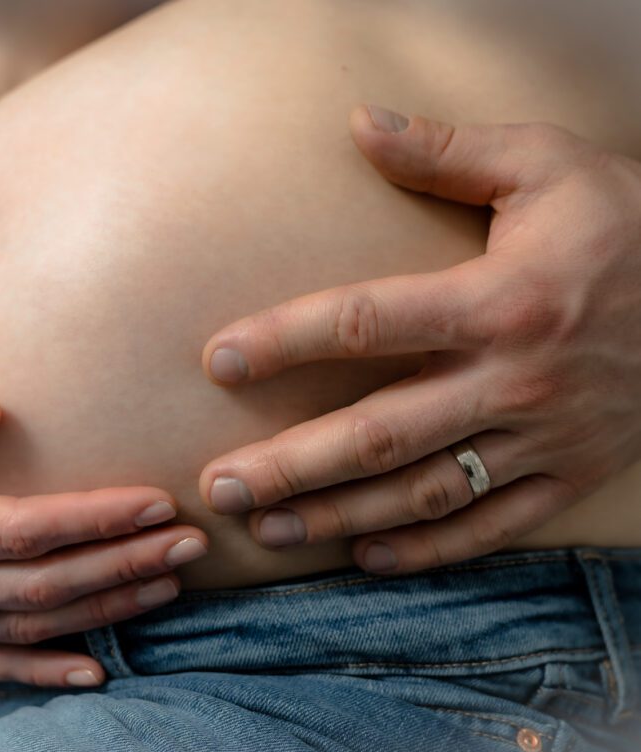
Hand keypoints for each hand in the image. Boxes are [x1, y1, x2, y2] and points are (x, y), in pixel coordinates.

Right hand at [0, 387, 207, 686]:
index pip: (19, 528)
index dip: (92, 518)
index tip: (157, 502)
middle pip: (40, 582)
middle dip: (121, 563)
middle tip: (189, 543)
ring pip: (29, 625)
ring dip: (105, 608)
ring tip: (170, 584)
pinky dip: (45, 670)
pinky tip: (97, 671)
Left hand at [198, 107, 640, 573]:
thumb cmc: (625, 223)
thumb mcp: (546, 166)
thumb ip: (447, 153)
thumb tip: (360, 124)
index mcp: (502, 298)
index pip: (368, 321)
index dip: (286, 339)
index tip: (220, 360)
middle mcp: (517, 378)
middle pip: (382, 432)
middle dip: (293, 464)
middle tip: (221, 488)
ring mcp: (545, 438)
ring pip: (426, 492)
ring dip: (342, 517)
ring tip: (272, 530)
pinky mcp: (571, 475)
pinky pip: (491, 527)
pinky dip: (428, 548)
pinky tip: (367, 556)